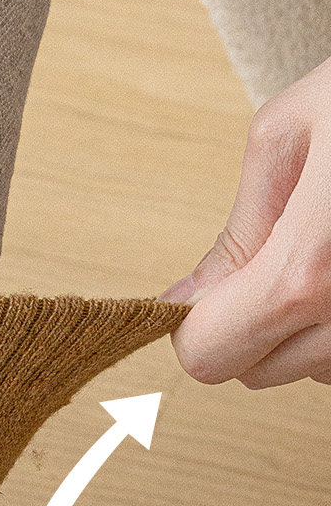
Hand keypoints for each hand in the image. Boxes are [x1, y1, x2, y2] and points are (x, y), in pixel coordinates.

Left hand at [165, 58, 330, 387]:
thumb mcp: (292, 133)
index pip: (210, 357)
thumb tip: (189, 296)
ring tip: (328, 247)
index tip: (202, 294)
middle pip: (260, 372)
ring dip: (304, 327)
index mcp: (309, 270)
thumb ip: (237, 231)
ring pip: (316, 369)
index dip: (196, 326)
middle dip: (247, 327)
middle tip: (271, 259)